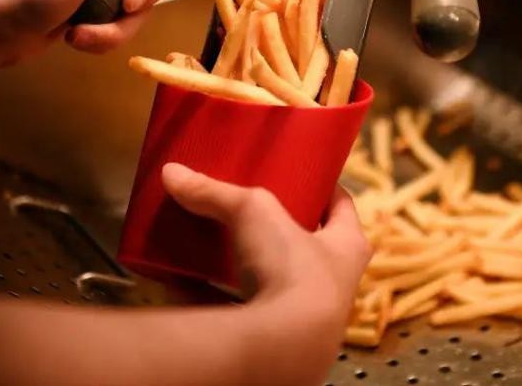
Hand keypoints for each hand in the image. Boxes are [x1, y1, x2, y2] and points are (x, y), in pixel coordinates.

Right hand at [162, 163, 370, 382]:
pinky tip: (181, 281)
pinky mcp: (270, 339)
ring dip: (244, 264)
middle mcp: (331, 284)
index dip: (324, 190)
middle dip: (279, 229)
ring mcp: (302, 316)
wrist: (283, 348)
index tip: (305, 174)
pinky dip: (208, 295)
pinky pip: (232, 312)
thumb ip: (215, 193)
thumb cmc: (292, 270)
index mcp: (346, 247)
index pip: (341, 209)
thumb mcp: (253, 212)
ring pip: (271, 282)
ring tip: (215, 240)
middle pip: (306, 248)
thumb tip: (175, 173)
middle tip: (252, 207)